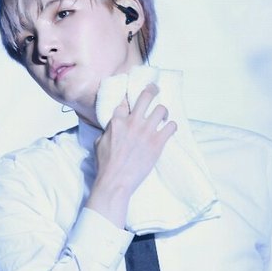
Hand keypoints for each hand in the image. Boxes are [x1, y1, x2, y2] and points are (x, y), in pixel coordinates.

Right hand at [86, 84, 176, 226]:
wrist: (116, 181)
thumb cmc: (106, 165)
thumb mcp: (99, 143)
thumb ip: (107, 131)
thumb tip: (111, 128)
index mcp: (117, 121)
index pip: (125, 102)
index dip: (129, 102)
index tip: (133, 103)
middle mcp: (133, 122)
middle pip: (146, 96)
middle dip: (152, 90)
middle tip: (155, 90)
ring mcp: (146, 132)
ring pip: (161, 109)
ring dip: (163, 112)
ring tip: (163, 116)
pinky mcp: (157, 143)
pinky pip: (171, 126)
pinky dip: (172, 127)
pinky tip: (169, 130)